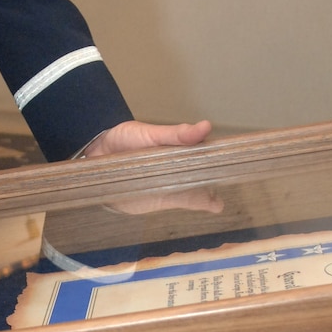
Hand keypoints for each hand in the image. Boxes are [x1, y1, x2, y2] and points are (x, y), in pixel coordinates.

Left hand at [79, 119, 220, 217]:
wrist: (96, 154)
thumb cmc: (125, 139)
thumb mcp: (151, 133)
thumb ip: (176, 134)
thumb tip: (206, 126)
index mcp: (177, 148)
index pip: (203, 152)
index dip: (218, 157)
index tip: (235, 160)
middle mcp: (177, 167)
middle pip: (202, 175)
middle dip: (215, 180)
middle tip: (229, 184)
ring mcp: (170, 184)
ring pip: (194, 190)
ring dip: (206, 196)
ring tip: (219, 202)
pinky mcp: (159, 198)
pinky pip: (180, 202)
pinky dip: (196, 203)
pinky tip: (212, 205)